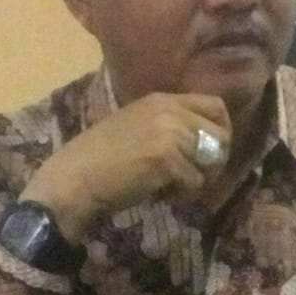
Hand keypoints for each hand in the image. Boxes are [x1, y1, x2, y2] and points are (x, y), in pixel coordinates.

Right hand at [20, 92, 230, 241]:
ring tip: (168, 187)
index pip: (216, 106)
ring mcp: (169, 133)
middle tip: (192, 178)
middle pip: (221, 135)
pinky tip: (157, 194)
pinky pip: (195, 183)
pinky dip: (180, 195)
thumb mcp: (135, 127)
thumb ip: (167, 126)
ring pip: (211, 162)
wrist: (73, 179)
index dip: (222, 132)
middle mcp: (169, 110)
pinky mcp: (167, 159)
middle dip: (214, 162)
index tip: (209, 154)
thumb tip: (202, 143)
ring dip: (195, 181)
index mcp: (161, 99)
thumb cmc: (98, 160)